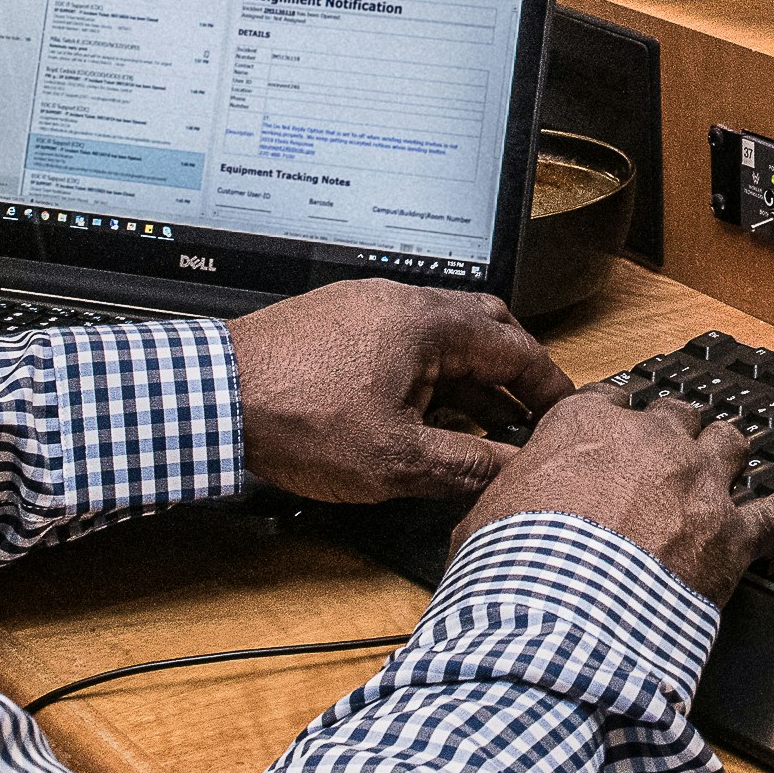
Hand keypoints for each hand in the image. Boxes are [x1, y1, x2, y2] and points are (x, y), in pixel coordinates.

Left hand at [231, 279, 572, 505]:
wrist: (210, 397)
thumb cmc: (294, 416)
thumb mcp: (395, 459)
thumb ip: (464, 464)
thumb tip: (509, 472)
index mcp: (427, 321)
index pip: (515, 345)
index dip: (547, 384)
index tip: (562, 412)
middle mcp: (398, 300)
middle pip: (482, 327)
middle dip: (510, 373)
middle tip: (524, 414)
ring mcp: (362, 306)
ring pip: (437, 335)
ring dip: (463, 377)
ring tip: (471, 427)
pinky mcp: (333, 322)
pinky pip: (399, 339)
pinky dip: (423, 373)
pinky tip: (413, 414)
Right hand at [454, 384, 773, 603]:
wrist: (560, 618)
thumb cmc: (515, 569)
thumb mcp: (484, 518)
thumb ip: (509, 497)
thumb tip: (497, 512)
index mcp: (584, 426)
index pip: (608, 400)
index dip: (614, 419)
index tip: (614, 433)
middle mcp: (649, 442)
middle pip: (676, 414)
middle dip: (674, 432)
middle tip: (668, 455)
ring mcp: (697, 484)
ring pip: (731, 443)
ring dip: (728, 455)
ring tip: (728, 466)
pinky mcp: (732, 535)